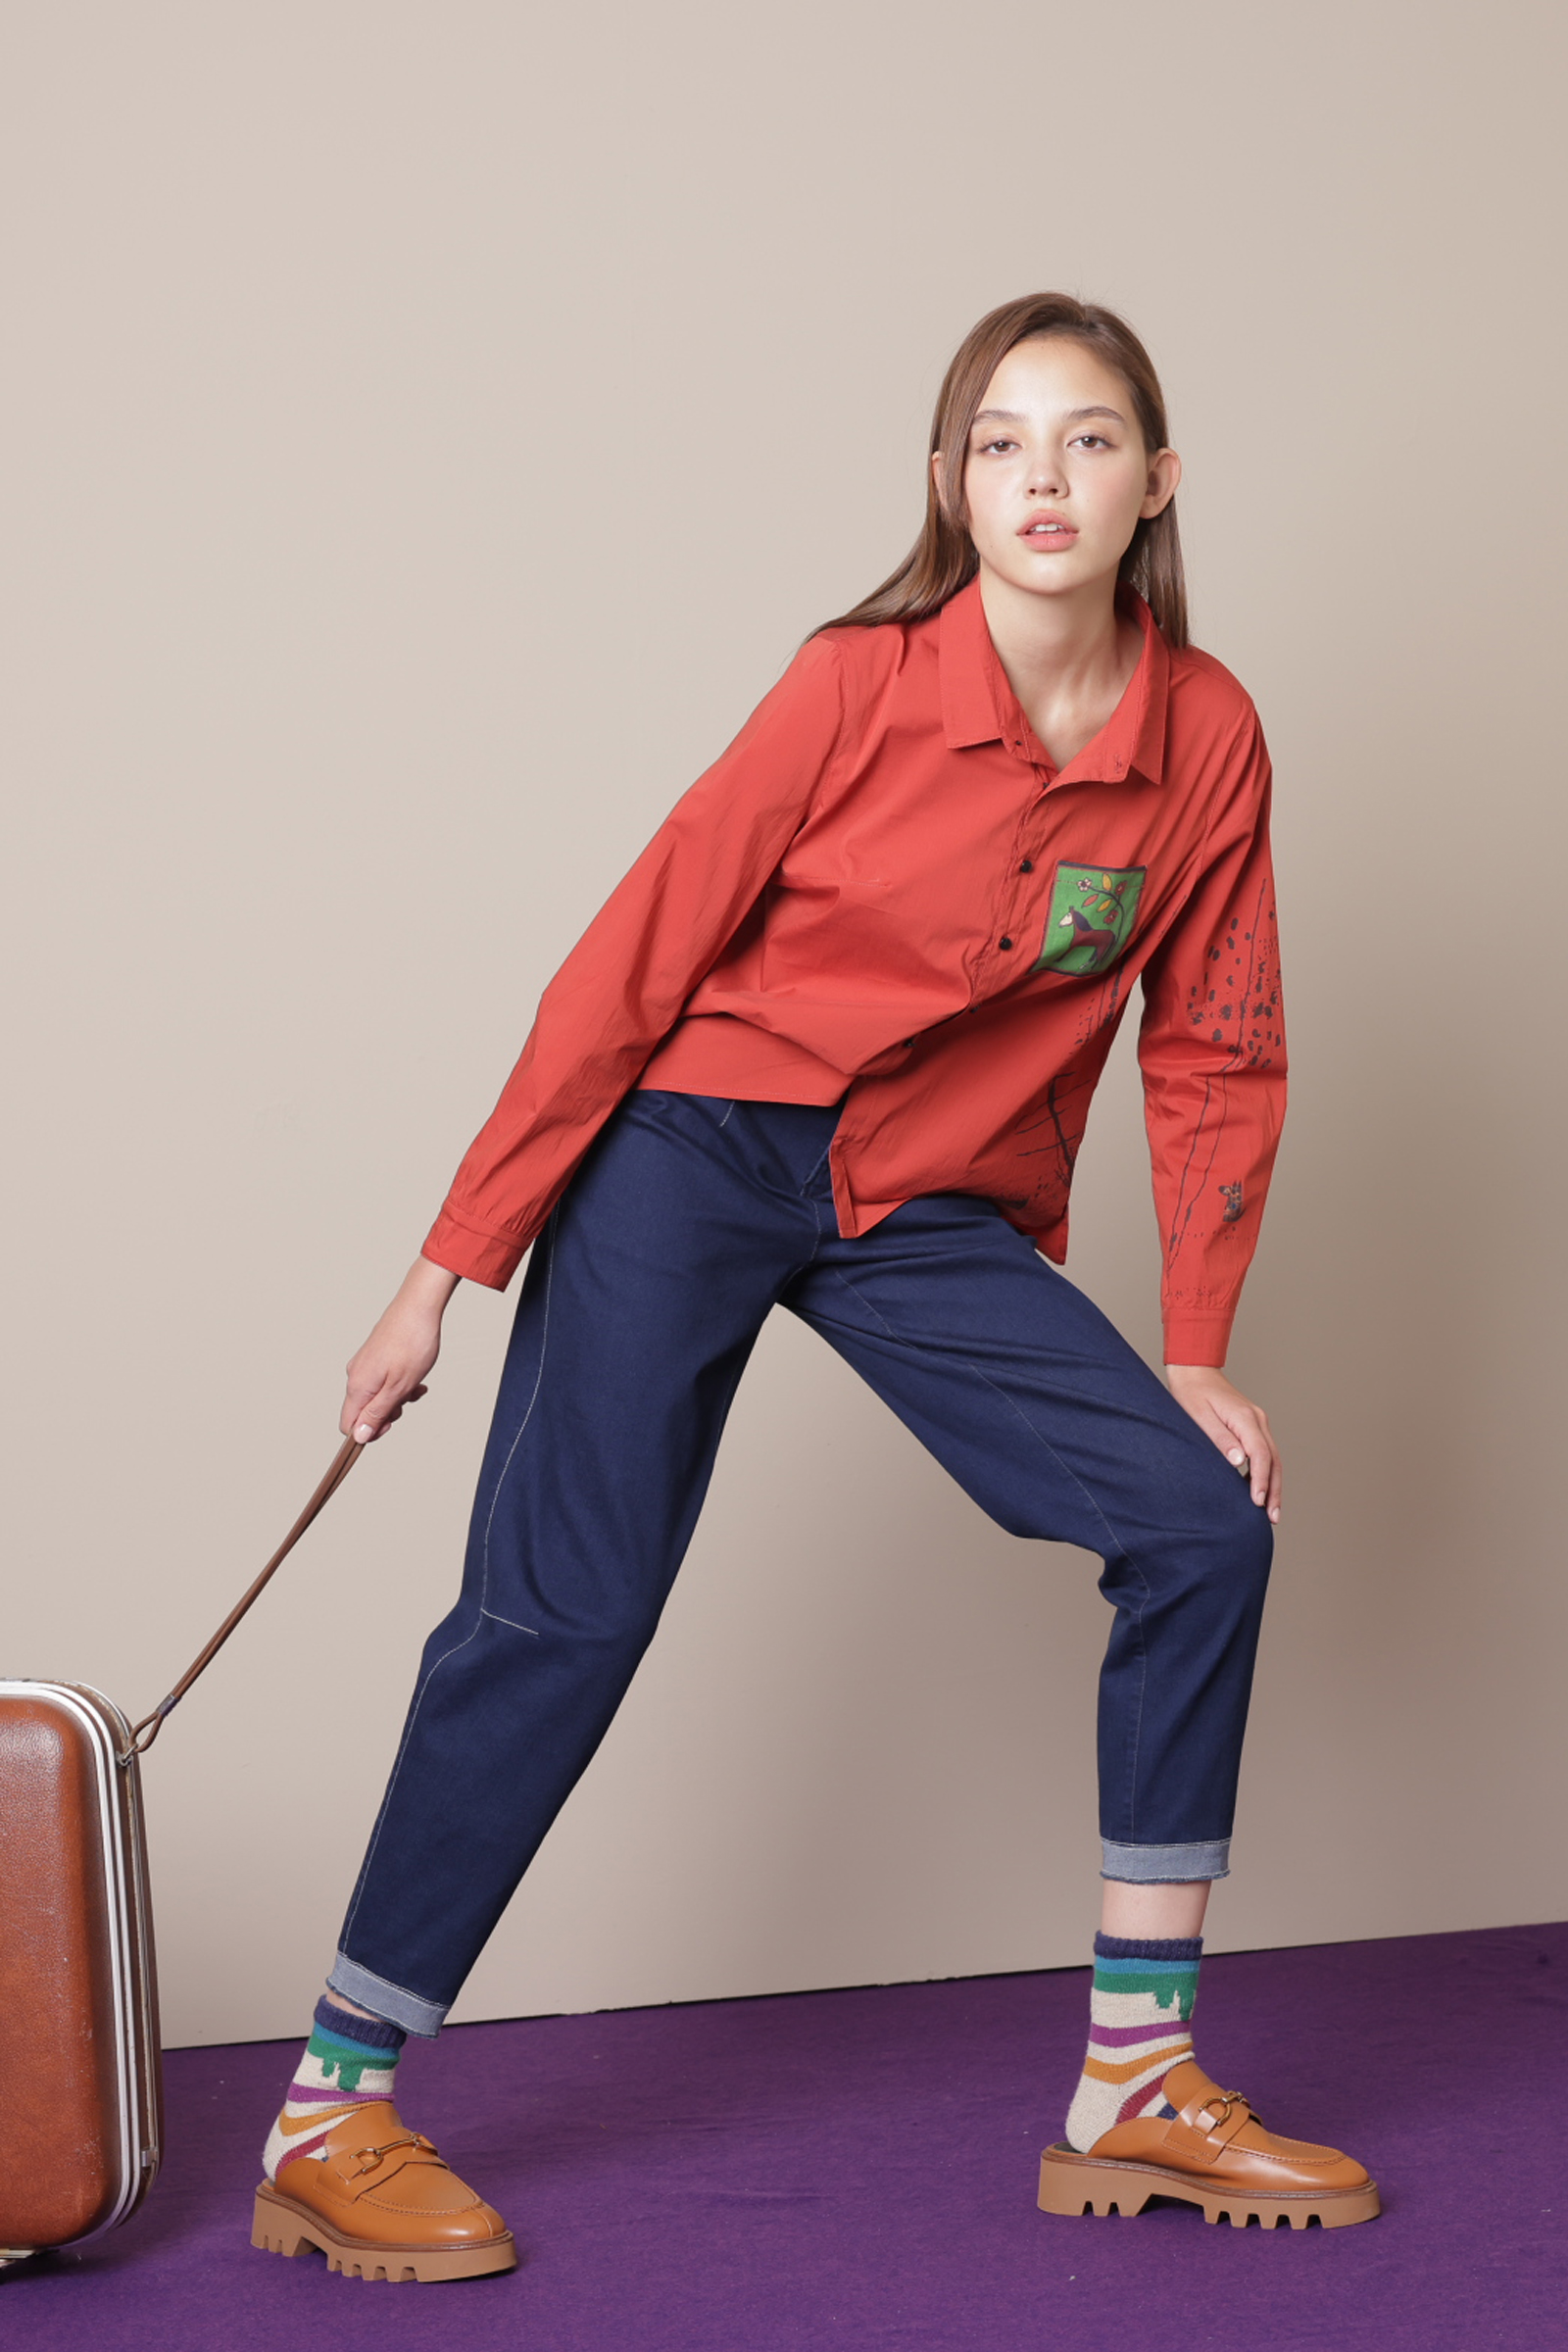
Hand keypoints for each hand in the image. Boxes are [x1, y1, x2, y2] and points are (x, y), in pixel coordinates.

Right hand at [341, 1257, 460, 1441]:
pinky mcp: (374, 1355)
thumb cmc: (411, 1345)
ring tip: (416, 1385)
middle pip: (363, 1411)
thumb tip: (359, 1436)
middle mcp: (355, 1375)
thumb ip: (377, 1413)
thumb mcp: (398, 1388)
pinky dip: (399, 1383)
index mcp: (357, 1387)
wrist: (418, 1307)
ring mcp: (364, 1364)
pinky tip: (416, 1377)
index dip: (368, 1432)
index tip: (391, 1423)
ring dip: (397, 1396)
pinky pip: (383, 1380)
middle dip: (388, 1412)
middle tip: (408, 1399)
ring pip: (377, 1395)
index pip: (348, 1425)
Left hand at [1164, 1364, 1280, 1522]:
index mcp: (1245, 1418)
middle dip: (1274, 1490)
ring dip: (1273, 1484)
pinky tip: (1257, 1489)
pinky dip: (1265, 1472)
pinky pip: (1264, 1452)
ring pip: (1273, 1457)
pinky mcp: (1252, 1425)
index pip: (1261, 1455)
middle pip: (1274, 1459)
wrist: (1194, 1371)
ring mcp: (1257, 1422)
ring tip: (1270, 1511)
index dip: (1261, 1481)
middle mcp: (1257, 1420)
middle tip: (1272, 1517)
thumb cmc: (1191, 1393)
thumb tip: (1240, 1461)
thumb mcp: (1199, 1417)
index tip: (1257, 1502)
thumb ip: (1220, 1439)